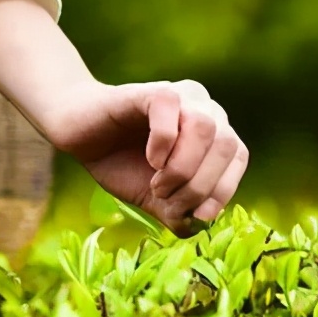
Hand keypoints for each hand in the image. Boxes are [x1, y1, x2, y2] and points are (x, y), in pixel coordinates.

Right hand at [47, 80, 248, 236]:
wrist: (79, 135)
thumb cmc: (120, 162)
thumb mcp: (154, 197)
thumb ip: (179, 212)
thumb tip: (199, 225)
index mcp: (213, 131)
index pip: (238, 157)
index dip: (223, 190)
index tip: (196, 214)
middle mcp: (204, 107)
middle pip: (227, 145)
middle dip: (199, 185)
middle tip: (165, 197)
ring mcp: (181, 95)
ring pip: (207, 128)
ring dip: (183, 168)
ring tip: (158, 182)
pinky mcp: (153, 90)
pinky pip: (172, 110)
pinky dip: (164, 143)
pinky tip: (151, 159)